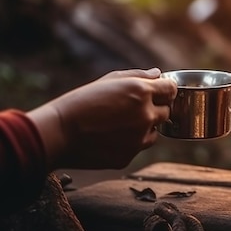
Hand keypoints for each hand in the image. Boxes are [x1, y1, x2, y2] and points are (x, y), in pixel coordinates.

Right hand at [28, 68, 176, 170]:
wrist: (59, 133)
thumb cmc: (81, 102)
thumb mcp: (109, 80)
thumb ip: (139, 76)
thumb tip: (158, 74)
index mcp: (142, 92)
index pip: (172, 90)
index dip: (166, 90)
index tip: (159, 92)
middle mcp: (145, 115)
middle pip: (167, 111)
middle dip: (155, 108)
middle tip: (132, 108)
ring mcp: (139, 138)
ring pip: (155, 131)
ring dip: (145, 127)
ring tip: (119, 123)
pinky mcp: (129, 156)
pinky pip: (138, 147)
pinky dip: (130, 142)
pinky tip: (110, 137)